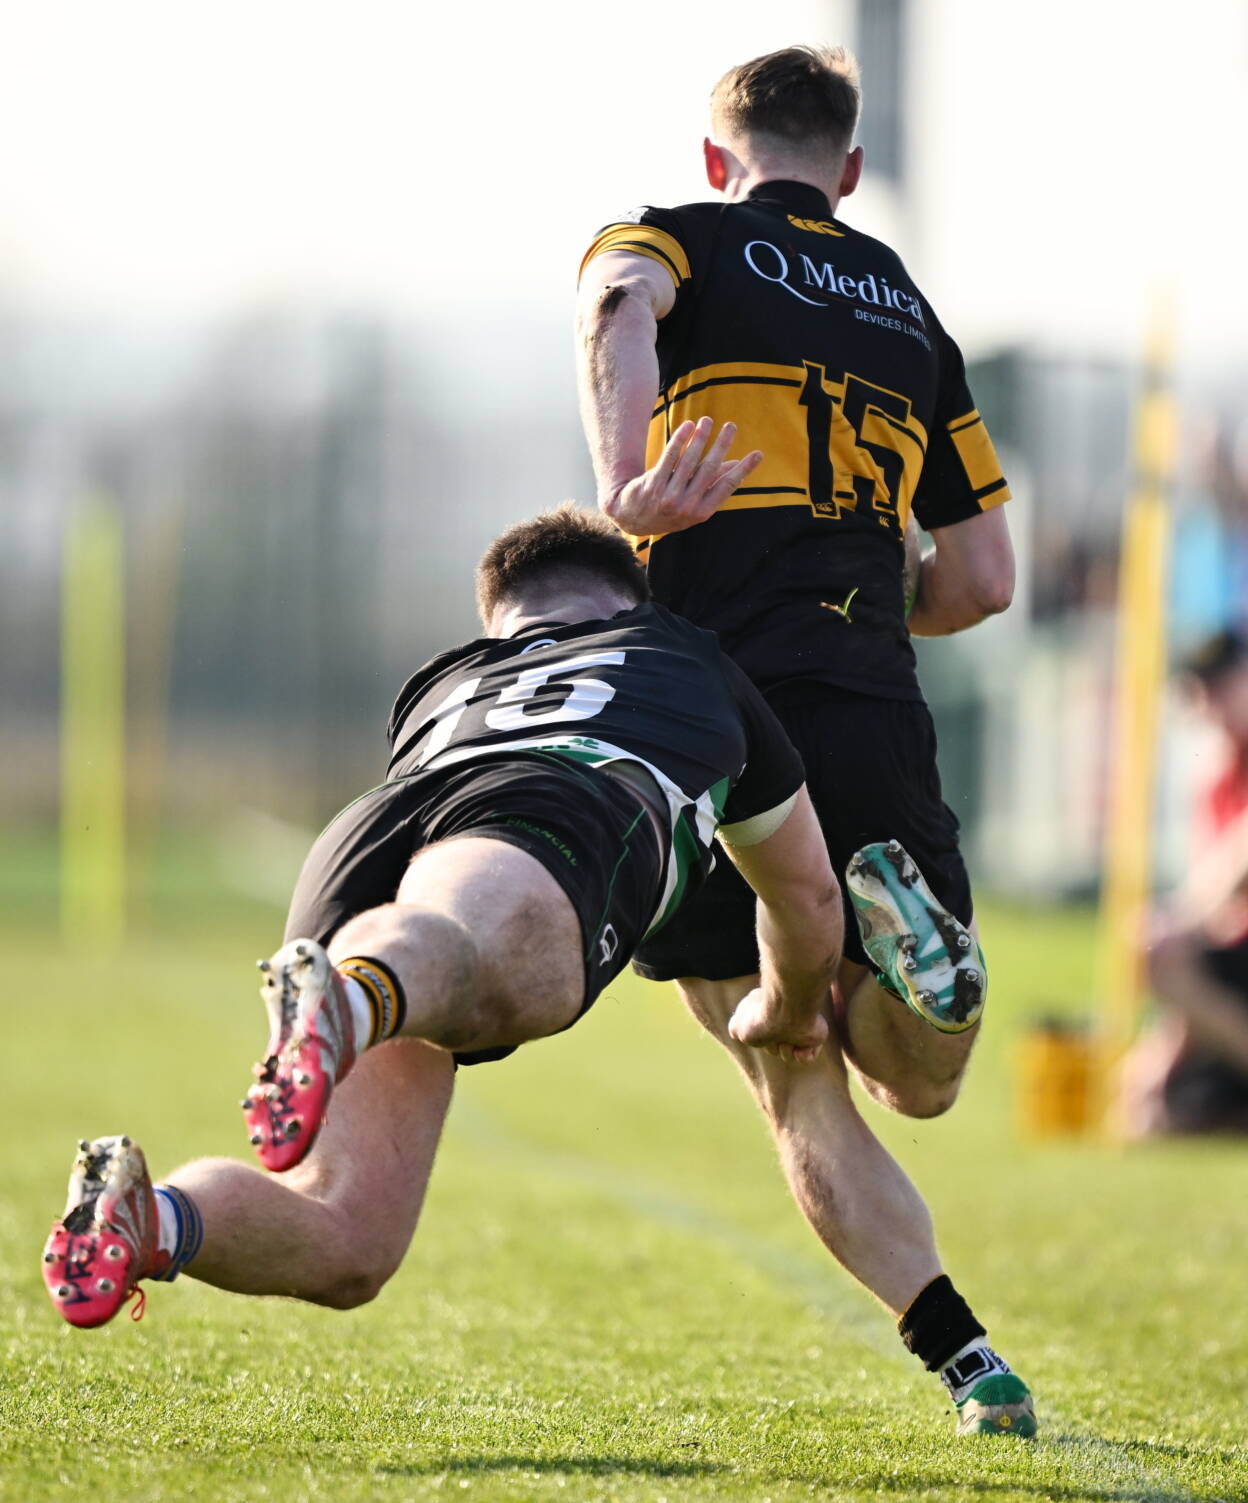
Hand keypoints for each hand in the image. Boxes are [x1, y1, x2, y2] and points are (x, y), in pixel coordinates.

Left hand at [603, 417, 762, 536]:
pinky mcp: (652, 484)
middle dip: (722, 445)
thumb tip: (736, 465)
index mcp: (702, 513)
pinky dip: (679, 440)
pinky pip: (668, 457)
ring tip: (707, 420)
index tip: (758, 454)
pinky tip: (688, 426)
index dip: (744, 470)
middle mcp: (686, 506)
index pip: (727, 487)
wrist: (631, 518)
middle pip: (709, 470)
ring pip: (689, 461)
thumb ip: (712, 487)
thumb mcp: (693, 506)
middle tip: (731, 426)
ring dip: (701, 438)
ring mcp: (668, 496)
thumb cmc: (669, 509)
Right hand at [727, 987, 828, 1064]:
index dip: (757, 1036)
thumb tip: (739, 1033)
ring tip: (785, 1040)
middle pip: (773, 1046)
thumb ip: (737, 1029)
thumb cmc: (760, 1017)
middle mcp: (784, 1017)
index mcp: (767, 1011)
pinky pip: (808, 1056)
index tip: (757, 1030)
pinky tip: (798, 1047)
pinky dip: (803, 1056)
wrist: (785, 1011)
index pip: (760, 1032)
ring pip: (789, 1053)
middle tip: (772, 1035)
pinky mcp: (815, 1035)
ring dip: (785, 1051)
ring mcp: (800, 1025)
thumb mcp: (737, 1025)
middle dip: (770, 1047)